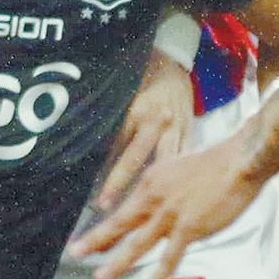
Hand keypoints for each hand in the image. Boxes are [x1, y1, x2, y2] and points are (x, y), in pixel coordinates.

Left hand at [71, 138, 263, 278]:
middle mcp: (153, 198)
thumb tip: (155, 200)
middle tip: (75, 253)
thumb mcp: (177, 167)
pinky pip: (169, 257)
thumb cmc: (215, 163)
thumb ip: (164, 185)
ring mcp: (169, 215)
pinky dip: (157, 275)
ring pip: (137, 243)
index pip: (122, 208)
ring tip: (101, 276)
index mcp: (150, 182)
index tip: (90, 234)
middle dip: (95, 240)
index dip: (105, 223)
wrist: (238, 162)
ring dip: (117, 262)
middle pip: (119, 224)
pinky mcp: (189, 228)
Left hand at [96, 47, 193, 209]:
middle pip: (135, 158)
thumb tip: (87, 151)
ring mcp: (176, 129)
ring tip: (141, 212)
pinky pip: (182, 161)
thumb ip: (110, 123)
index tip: (93, 193)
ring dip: (151, 189)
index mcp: (136, 110)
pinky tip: (171, 200)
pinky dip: (175, 180)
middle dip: (118, 183)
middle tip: (104, 206)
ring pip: (163, 164)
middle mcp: (157, 121)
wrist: (173, 66)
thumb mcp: (123, 96)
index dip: (103, 169)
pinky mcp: (190, 135)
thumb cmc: (142, 80)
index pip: (114, 144)